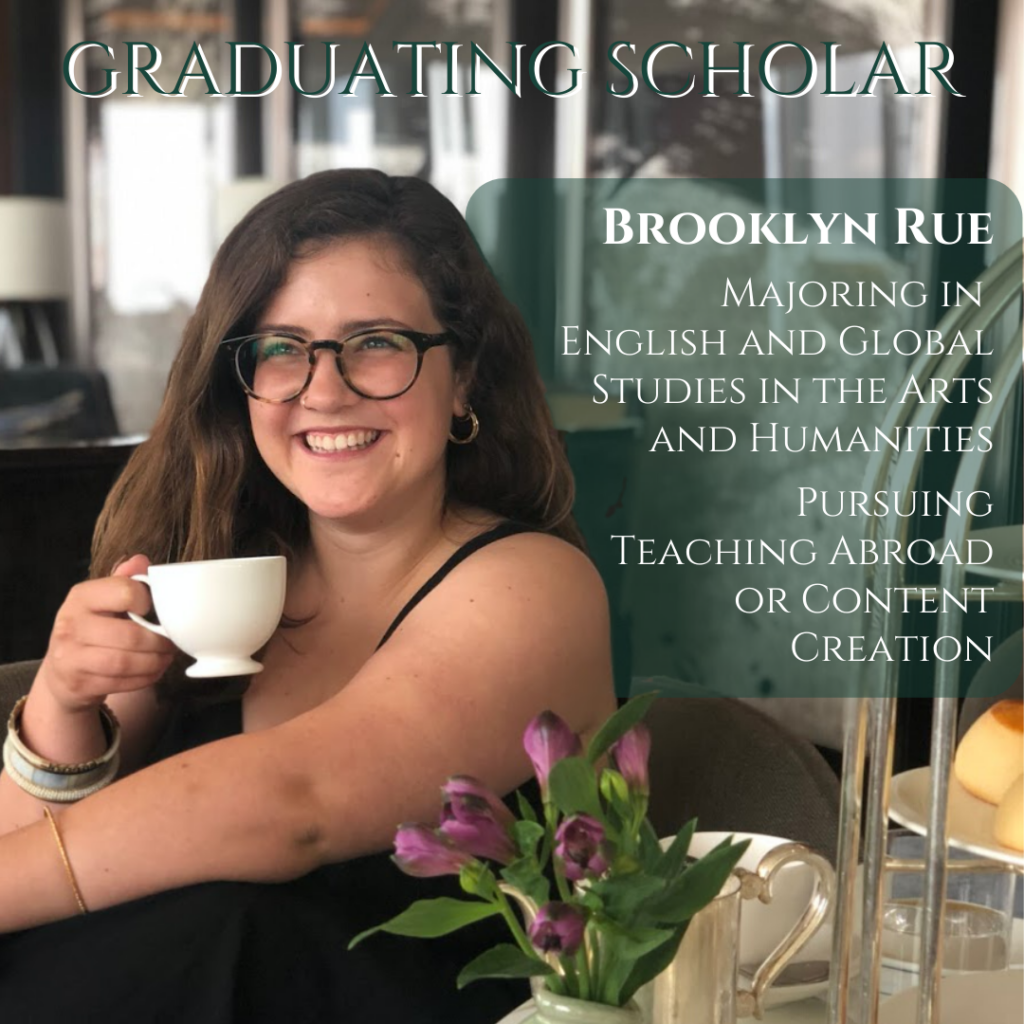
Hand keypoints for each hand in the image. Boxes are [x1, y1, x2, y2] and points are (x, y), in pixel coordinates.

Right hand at [37, 554, 175, 713]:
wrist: (62, 671)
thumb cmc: (92, 628)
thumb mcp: (102, 601)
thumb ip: (123, 581)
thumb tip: (141, 560)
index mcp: (82, 596)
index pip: (125, 592)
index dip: (149, 601)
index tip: (160, 611)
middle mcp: (71, 624)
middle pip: (130, 635)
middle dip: (160, 642)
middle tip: (172, 643)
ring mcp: (70, 656)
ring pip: (126, 662)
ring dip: (155, 662)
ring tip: (166, 657)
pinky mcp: (78, 683)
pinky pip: (121, 683)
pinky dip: (144, 678)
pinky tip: (153, 671)